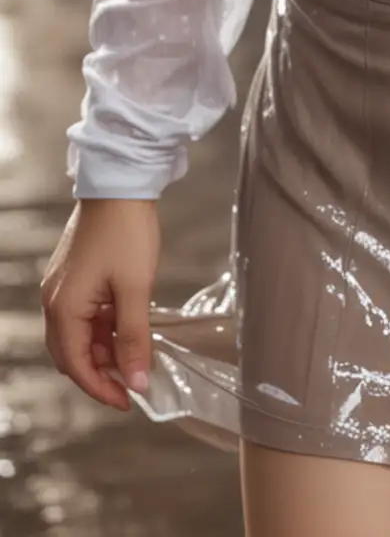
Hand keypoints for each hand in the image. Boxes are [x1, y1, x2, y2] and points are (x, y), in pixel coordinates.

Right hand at [41, 198, 161, 410]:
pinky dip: (102, 328)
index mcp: (64, 308)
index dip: (101, 389)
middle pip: (72, 354)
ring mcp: (62, 287)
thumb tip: (137, 382)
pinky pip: (83, 315)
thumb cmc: (126, 232)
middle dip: (101, 372)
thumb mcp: (135, 288)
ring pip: (78, 335)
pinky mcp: (73, 275)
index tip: (129, 400)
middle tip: (133, 380)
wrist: (120, 184)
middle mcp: (55, 301)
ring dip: (102, 350)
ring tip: (135, 354)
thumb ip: (134, 338)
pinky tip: (126, 327)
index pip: (76, 366)